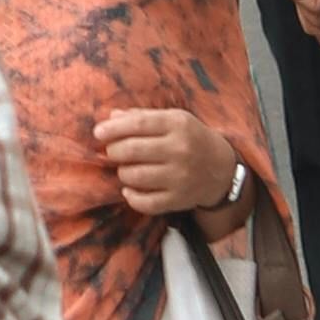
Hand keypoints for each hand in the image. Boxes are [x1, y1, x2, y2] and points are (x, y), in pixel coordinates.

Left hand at [94, 108, 240, 215]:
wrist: (222, 169)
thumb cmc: (190, 138)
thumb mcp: (173, 119)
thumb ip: (143, 116)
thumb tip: (111, 117)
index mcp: (177, 124)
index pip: (138, 124)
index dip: (113, 129)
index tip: (98, 133)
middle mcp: (180, 150)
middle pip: (132, 150)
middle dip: (114, 151)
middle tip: (113, 152)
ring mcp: (181, 177)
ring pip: (135, 176)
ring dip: (123, 172)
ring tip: (126, 168)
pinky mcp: (179, 200)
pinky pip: (146, 203)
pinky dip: (132, 197)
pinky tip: (130, 189)